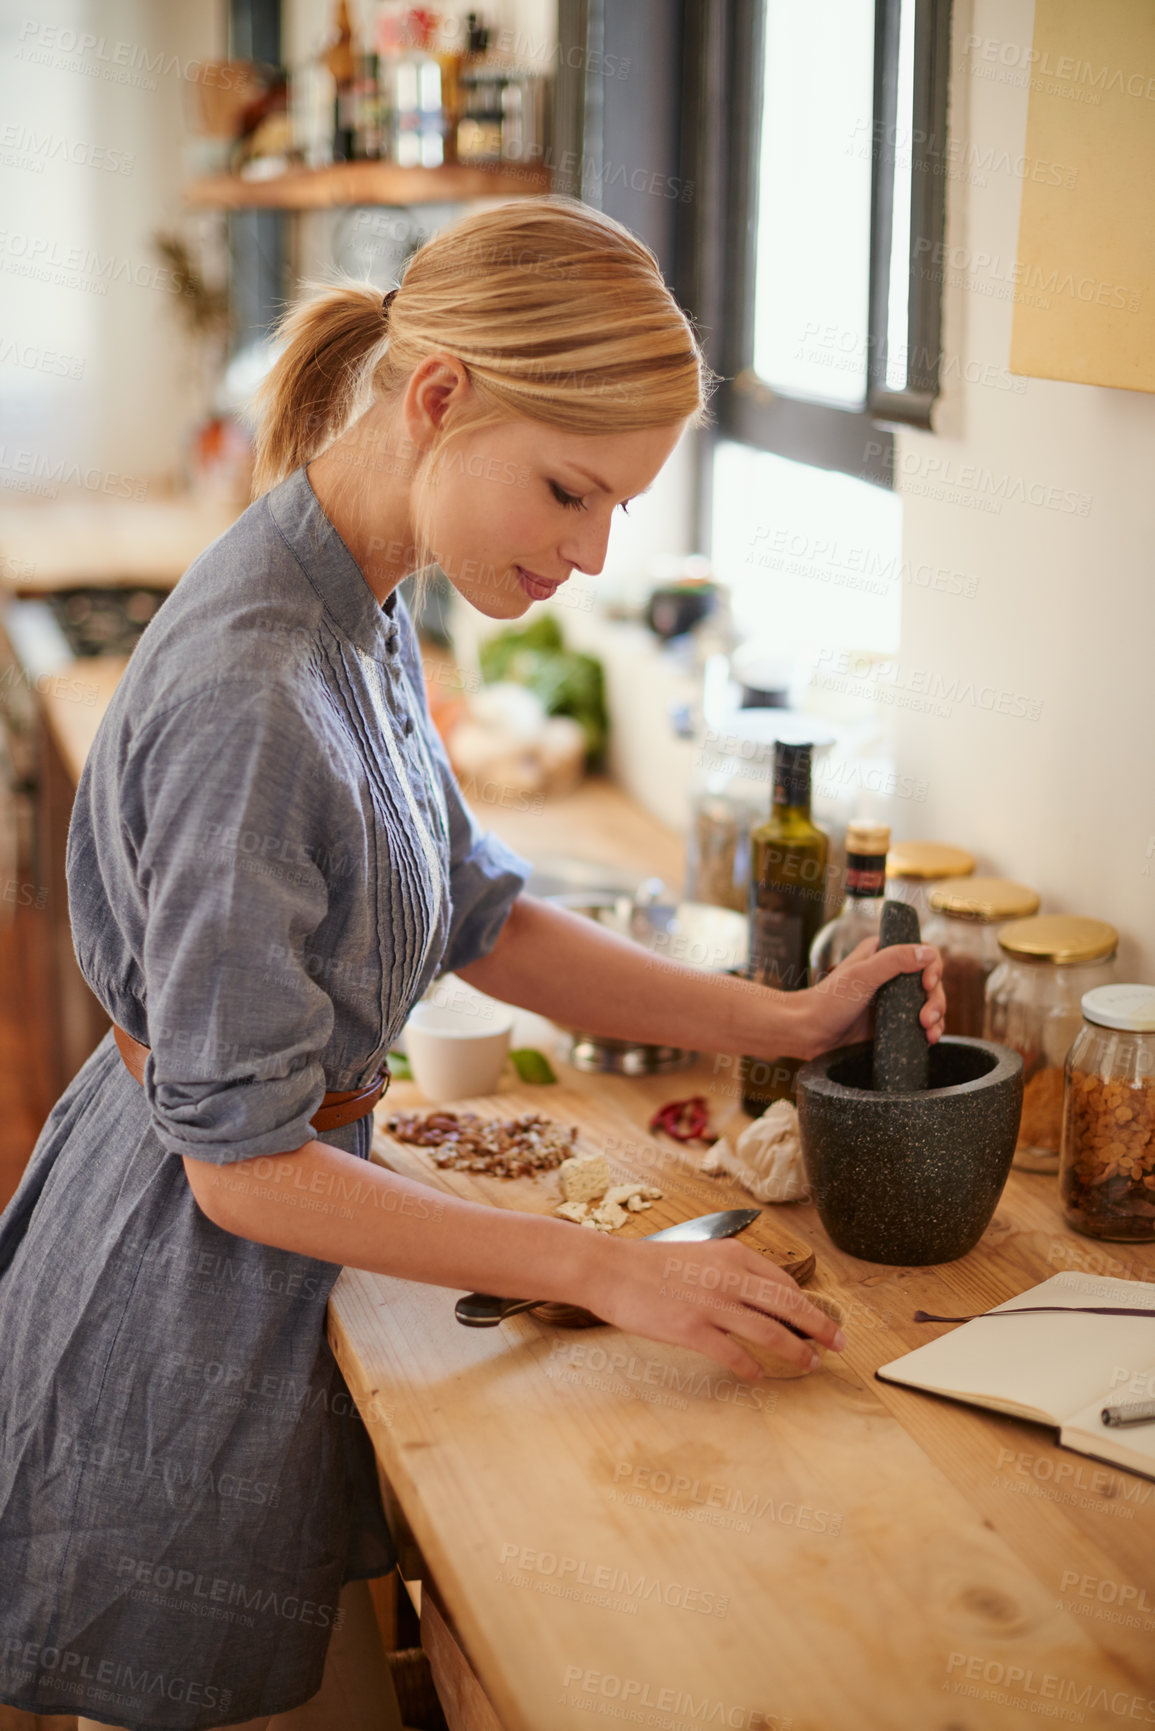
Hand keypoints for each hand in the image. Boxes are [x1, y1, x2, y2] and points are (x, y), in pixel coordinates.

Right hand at [582, 1235, 844, 1381]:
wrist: (611, 1270)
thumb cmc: (652, 1264)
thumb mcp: (701, 1255)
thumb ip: (731, 1272)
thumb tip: (761, 1296)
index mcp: (734, 1256)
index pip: (785, 1284)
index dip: (809, 1306)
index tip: (822, 1322)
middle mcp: (730, 1278)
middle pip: (790, 1306)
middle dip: (821, 1328)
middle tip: (840, 1344)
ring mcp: (712, 1305)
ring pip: (770, 1332)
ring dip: (795, 1352)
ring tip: (809, 1365)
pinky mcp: (693, 1330)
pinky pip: (734, 1355)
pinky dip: (751, 1368)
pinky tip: (758, 1376)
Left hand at [790, 938, 944, 1060]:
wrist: (808, 1033)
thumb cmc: (828, 1001)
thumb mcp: (862, 976)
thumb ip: (894, 960)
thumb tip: (928, 952)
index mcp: (882, 953)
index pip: (922, 951)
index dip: (932, 967)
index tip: (927, 985)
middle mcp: (890, 974)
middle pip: (930, 981)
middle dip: (936, 1000)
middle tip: (927, 1018)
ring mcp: (892, 1000)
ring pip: (928, 1003)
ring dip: (937, 1017)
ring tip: (929, 1033)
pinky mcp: (891, 1022)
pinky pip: (918, 1024)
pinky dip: (929, 1031)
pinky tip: (929, 1040)